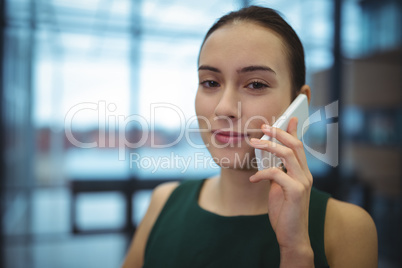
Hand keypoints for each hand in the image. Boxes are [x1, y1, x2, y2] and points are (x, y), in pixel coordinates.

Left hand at [250, 117, 313, 266]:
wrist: (292, 236)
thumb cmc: (284, 212)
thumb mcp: (279, 189)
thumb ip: (278, 173)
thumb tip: (268, 159)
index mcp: (303, 173)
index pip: (299, 146)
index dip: (294, 131)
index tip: (289, 117)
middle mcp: (306, 175)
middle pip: (295, 145)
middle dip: (279, 132)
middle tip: (264, 126)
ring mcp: (302, 183)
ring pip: (287, 154)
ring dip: (269, 146)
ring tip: (253, 143)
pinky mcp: (295, 192)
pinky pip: (276, 174)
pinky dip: (262, 173)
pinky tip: (253, 178)